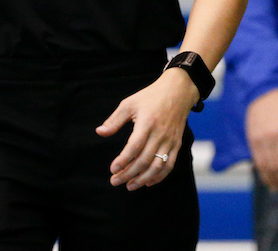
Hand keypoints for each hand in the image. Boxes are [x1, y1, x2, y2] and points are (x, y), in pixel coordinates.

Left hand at [96, 68, 196, 189]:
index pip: (134, 147)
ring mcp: (170, 141)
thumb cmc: (150, 97)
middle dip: (128, 174)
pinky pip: (169, 165)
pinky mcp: (176, 144)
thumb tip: (99, 132)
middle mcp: (160, 134)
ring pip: (157, 166)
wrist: (178, 92)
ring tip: (129, 186)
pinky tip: (148, 182)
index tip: (112, 169)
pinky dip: (159, 176)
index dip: (123, 160)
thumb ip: (114, 120)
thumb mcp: (129, 103)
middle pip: (144, 160)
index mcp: (147, 123)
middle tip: (115, 181)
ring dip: (143, 179)